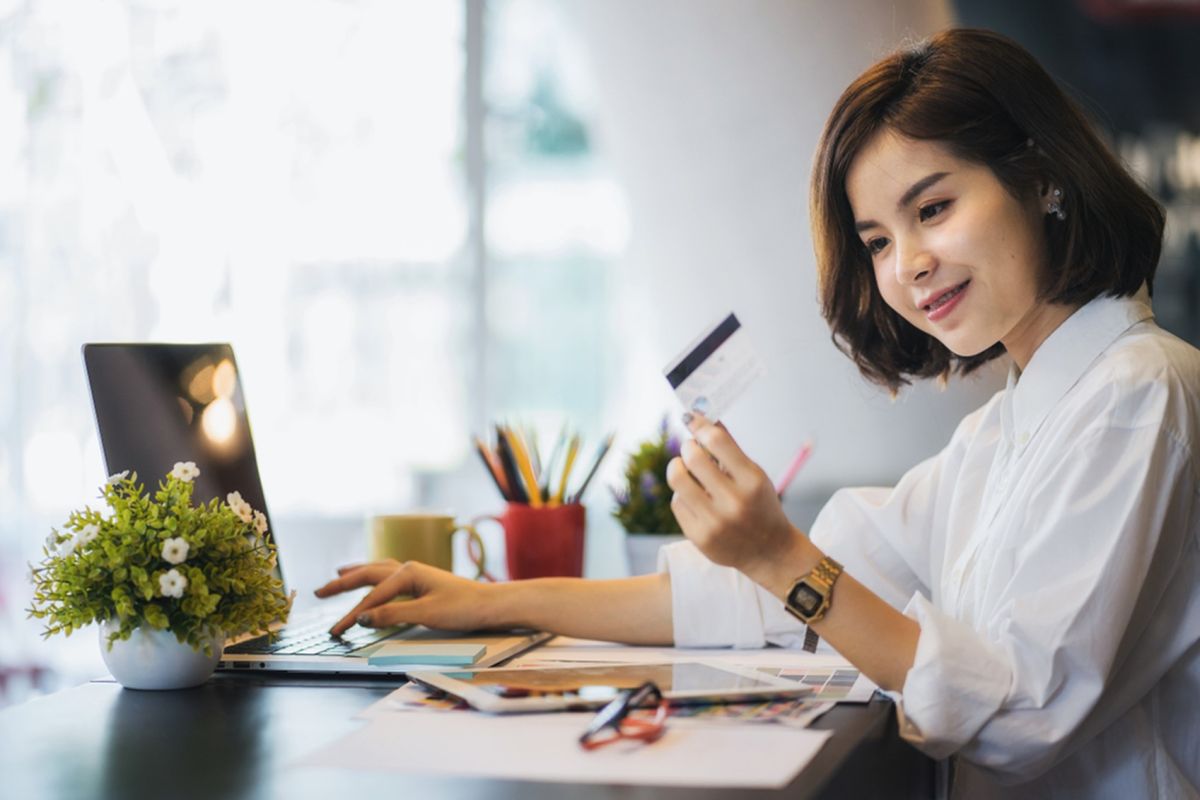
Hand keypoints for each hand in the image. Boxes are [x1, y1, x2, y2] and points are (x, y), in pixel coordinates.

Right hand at [315, 560, 496, 635]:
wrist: (491, 605)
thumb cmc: (463, 608)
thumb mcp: (426, 614)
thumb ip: (392, 615)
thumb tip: (363, 617)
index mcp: (408, 573)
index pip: (372, 596)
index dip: (352, 614)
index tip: (337, 630)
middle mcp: (409, 568)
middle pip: (368, 574)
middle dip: (342, 584)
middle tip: (318, 591)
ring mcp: (416, 573)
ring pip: (378, 570)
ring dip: (357, 573)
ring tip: (339, 575)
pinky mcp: (422, 582)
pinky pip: (389, 575)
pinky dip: (374, 576)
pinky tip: (373, 578)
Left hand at [665, 413, 803, 583]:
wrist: (770, 551)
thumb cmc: (760, 505)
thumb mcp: (754, 475)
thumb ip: (730, 449)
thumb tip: (706, 419)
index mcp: (752, 481)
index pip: (718, 442)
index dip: (700, 425)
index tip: (692, 419)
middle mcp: (734, 502)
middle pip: (693, 459)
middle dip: (687, 447)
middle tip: (689, 447)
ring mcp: (715, 522)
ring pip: (678, 481)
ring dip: (676, 467)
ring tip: (682, 467)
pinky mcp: (700, 537)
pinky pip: (677, 503)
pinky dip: (682, 494)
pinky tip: (693, 496)